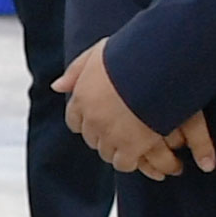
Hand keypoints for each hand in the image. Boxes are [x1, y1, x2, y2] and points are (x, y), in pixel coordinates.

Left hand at [57, 40, 193, 179]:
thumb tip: (57, 87)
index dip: (86, 121)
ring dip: (117, 149)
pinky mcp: (131, 146)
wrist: (158, 66)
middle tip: (122, 129)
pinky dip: (131, 160)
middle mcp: (92, 118)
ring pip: (106, 152)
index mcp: (82, 96)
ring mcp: (110, 134)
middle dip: (103, 135)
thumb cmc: (133, 54)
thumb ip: (77, 70)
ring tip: (134, 142)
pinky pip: (124, 163)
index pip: (74, 120)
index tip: (99, 119)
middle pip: (91, 137)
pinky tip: (142, 152)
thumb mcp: (99, 53)